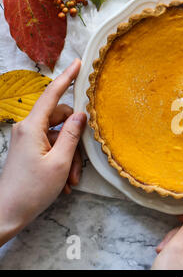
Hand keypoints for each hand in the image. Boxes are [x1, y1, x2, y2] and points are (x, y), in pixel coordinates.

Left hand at [0, 59, 85, 245]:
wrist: (7, 213)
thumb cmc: (33, 189)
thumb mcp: (60, 162)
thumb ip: (72, 134)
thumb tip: (82, 115)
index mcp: (32, 127)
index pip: (52, 94)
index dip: (66, 78)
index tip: (78, 63)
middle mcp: (28, 129)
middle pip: (61, 120)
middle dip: (75, 140)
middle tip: (80, 164)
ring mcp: (28, 139)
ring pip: (59, 136)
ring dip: (70, 156)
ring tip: (71, 179)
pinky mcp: (30, 150)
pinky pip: (52, 147)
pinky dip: (62, 161)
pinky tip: (64, 181)